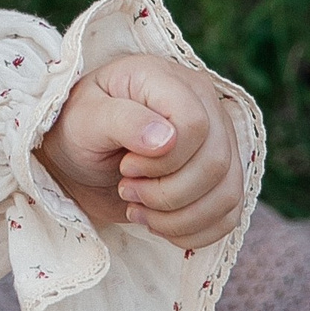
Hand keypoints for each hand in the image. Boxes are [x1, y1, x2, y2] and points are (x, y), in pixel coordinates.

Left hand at [36, 55, 245, 250]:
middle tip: (127, 190)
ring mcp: (219, 138)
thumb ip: (122, 121)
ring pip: (228, 192)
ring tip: (138, 209)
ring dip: (179, 217)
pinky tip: (158, 223)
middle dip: (167, 194)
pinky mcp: (222, 173)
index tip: (125, 166)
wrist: (80, 155)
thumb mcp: (85, 119)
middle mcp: (204, 103)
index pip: (194, 125)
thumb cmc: (79, 128)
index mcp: (168, 79)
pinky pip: (230, 213)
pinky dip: (194, 231)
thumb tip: (166, 139)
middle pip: (215, 162)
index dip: (163, 160)